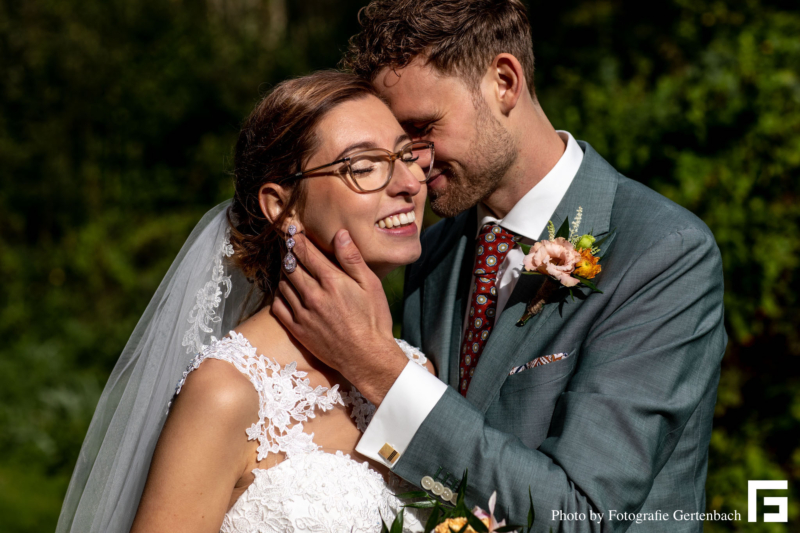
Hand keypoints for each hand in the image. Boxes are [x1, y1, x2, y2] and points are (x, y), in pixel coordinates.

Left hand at [273, 229, 407, 404]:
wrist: (367, 358)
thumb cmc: (374, 319)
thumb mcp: (371, 285)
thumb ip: (352, 259)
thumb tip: (340, 234)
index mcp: (332, 281)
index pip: (306, 253)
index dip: (297, 239)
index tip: (293, 231)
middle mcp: (313, 295)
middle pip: (291, 266)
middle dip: (288, 252)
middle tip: (288, 245)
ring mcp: (303, 314)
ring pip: (283, 284)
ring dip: (284, 272)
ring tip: (289, 267)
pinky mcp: (298, 330)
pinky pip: (278, 306)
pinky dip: (279, 294)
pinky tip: (285, 291)